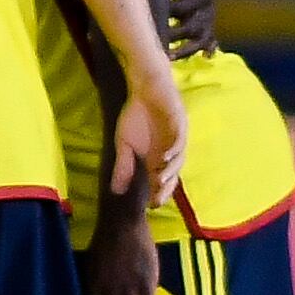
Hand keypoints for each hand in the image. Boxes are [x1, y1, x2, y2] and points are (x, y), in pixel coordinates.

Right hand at [108, 83, 187, 207]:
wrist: (144, 87)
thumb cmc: (136, 115)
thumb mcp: (124, 144)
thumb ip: (123, 166)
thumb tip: (115, 191)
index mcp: (159, 158)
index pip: (162, 181)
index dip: (158, 193)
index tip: (150, 206)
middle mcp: (171, 152)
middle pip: (173, 174)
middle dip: (166, 187)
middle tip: (157, 199)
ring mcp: (177, 138)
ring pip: (178, 159)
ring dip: (170, 170)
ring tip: (160, 181)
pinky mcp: (180, 124)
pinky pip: (179, 139)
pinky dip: (173, 149)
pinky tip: (164, 157)